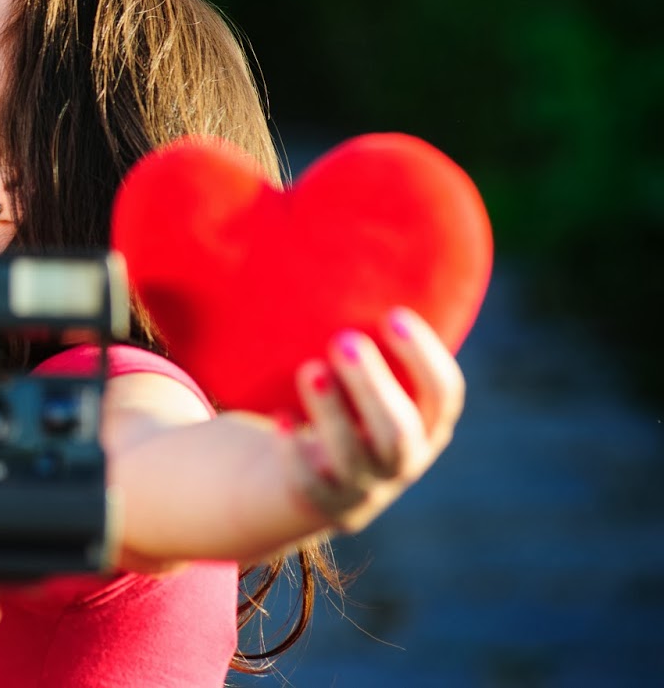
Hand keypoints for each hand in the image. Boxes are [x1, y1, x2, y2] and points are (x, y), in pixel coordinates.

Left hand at [287, 307, 465, 532]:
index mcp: (424, 422)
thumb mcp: (360, 372)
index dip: (424, 357)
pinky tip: (278, 419)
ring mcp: (360, 487)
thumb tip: (321, 220)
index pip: (444, 395)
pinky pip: (309, 486)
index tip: (393, 315)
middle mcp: (400, 460)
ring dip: (332, 413)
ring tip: (308, 368)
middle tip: (344, 340)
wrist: (299, 475)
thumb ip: (361, 325)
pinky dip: (295, 453)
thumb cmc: (335, 399)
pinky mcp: (316, 501)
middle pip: (400, 433)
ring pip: (355, 458)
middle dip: (375, 387)